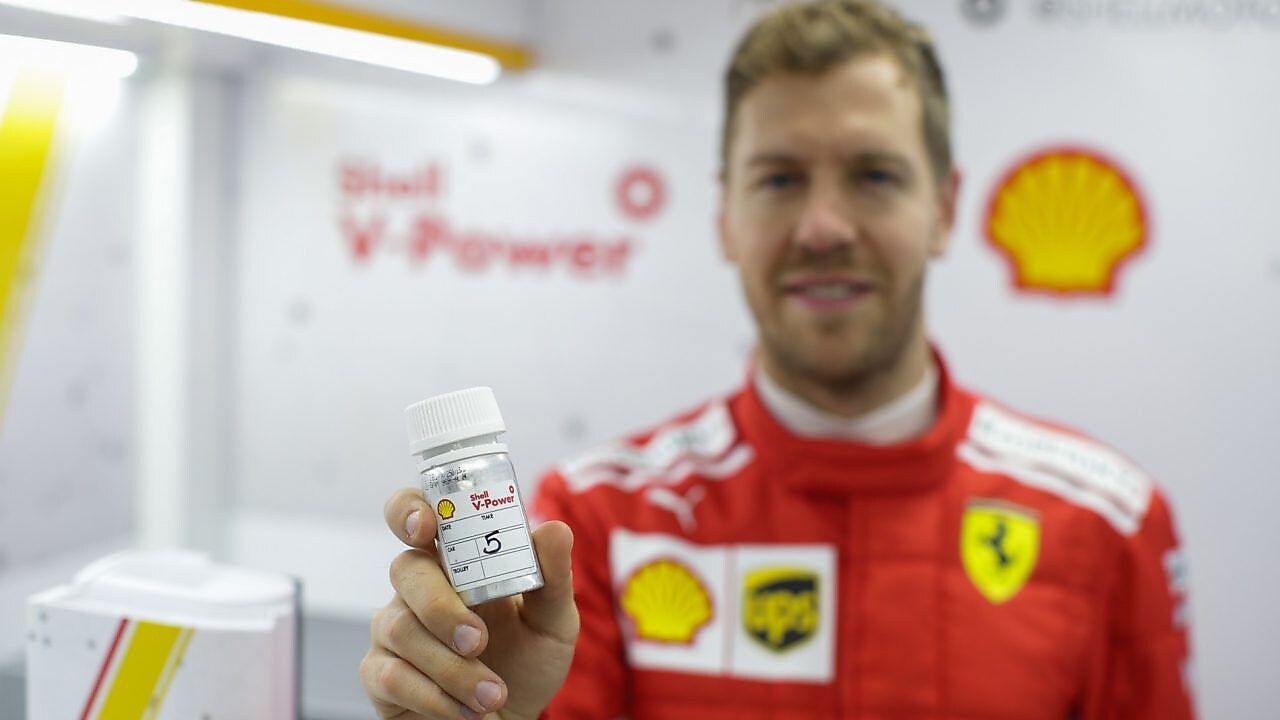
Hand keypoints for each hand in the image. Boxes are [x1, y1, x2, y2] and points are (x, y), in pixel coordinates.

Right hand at [361, 487, 577, 719]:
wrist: (513, 718)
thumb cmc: (527, 660)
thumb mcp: (553, 621)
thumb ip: (553, 578)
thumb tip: (555, 530)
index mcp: (454, 562)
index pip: (416, 515)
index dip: (409, 509)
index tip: (425, 525)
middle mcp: (416, 588)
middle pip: (406, 570)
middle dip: (442, 607)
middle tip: (478, 641)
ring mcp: (393, 629)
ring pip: (403, 629)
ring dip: (453, 668)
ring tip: (491, 694)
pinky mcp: (380, 674)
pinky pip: (392, 677)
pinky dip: (436, 697)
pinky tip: (466, 711)